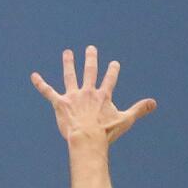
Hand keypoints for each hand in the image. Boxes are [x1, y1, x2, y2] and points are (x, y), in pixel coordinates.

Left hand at [31, 46, 156, 144]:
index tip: (113, 64)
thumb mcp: (125, 120)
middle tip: (90, 49)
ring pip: (70, 76)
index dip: (112, 71)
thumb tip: (154, 103)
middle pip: (90, 71)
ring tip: (67, 53)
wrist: (87, 138)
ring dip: (69, 63)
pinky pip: (48, 92)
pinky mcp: (60, 104)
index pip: (109, 79)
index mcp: (102, 95)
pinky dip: (40, 84)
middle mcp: (88, 92)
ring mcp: (73, 97)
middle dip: (90, 59)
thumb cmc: (106, 132)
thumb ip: (139, 109)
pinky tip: (33, 76)